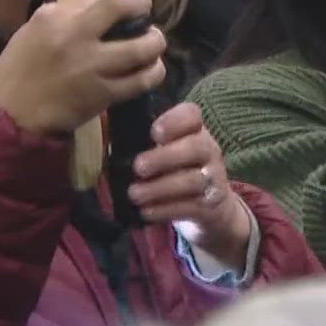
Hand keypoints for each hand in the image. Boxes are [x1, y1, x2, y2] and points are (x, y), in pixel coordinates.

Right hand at [0, 0, 166, 135]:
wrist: (9, 112)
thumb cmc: (22, 66)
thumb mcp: (37, 27)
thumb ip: (70, 10)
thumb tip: (104, 2)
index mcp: (57, 18)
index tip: (140, 4)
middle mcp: (76, 38)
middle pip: (126, 15)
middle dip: (147, 18)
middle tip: (149, 30)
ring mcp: (91, 68)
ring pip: (142, 51)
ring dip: (155, 48)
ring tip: (152, 49)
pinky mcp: (101, 96)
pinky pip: (139, 82)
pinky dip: (152, 74)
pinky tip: (149, 72)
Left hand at [129, 102, 252, 265]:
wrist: (210, 208)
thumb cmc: (177, 172)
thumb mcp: (167, 152)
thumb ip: (147, 145)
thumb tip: (112, 145)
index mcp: (194, 131)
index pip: (192, 114)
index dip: (175, 120)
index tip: (154, 132)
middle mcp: (208, 151)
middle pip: (196, 147)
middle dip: (165, 157)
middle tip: (138, 167)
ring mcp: (213, 179)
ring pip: (192, 180)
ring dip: (160, 187)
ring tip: (134, 194)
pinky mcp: (211, 207)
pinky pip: (190, 207)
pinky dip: (165, 210)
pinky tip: (146, 211)